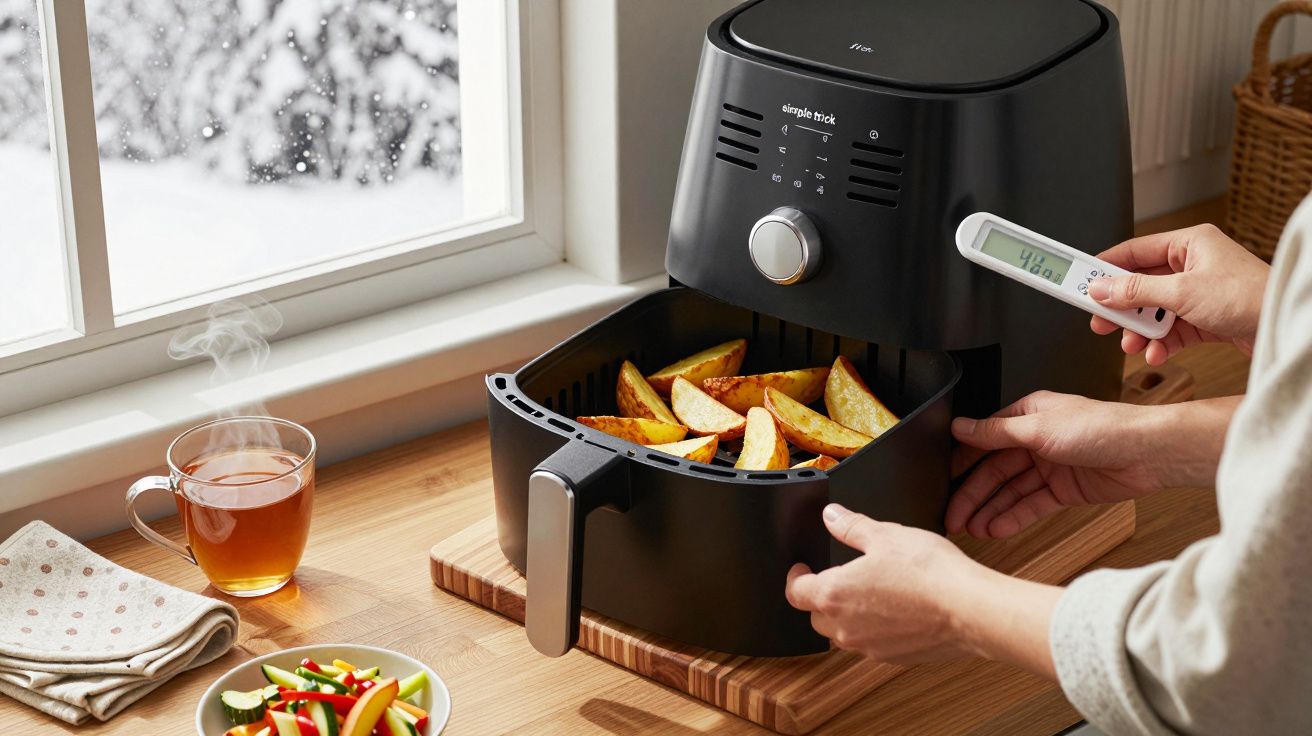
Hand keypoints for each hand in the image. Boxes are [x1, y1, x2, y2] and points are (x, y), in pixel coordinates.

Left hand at [785, 504, 983, 663]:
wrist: (970, 610)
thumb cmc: (929, 574)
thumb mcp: (885, 536)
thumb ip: (851, 526)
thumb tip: (832, 516)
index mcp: (834, 595)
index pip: (796, 592)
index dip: (795, 577)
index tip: (800, 569)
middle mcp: (846, 627)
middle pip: (816, 616)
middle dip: (820, 597)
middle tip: (836, 578)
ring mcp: (869, 647)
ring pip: (844, 633)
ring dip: (847, 615)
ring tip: (870, 592)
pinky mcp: (893, 658)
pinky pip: (872, 643)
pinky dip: (875, 628)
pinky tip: (896, 609)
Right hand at [948, 391, 1237, 538]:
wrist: (1148, 453)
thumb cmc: (1103, 427)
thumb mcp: (1039, 427)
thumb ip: (996, 432)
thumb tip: (960, 427)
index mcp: (1027, 414)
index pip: (984, 440)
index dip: (962, 462)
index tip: (943, 481)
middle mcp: (1035, 439)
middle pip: (994, 470)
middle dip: (972, 494)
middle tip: (953, 515)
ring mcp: (1049, 466)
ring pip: (1010, 491)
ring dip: (990, 509)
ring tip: (971, 528)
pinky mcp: (1064, 490)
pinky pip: (1031, 505)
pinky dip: (1013, 517)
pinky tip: (996, 528)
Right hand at [1088, 224, 1268, 364]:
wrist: (1285, 328)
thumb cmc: (1250, 297)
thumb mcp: (1181, 292)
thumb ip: (1135, 291)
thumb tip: (1101, 288)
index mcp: (1190, 245)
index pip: (1135, 251)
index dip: (1106, 267)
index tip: (1081, 281)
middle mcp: (1194, 266)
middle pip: (1141, 285)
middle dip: (1122, 308)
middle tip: (1100, 320)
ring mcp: (1200, 293)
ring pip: (1154, 311)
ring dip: (1141, 331)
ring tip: (1131, 344)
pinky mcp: (1205, 319)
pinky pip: (1171, 330)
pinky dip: (1160, 343)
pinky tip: (1155, 353)